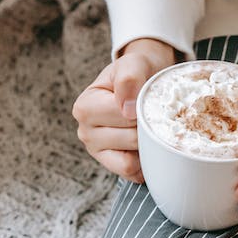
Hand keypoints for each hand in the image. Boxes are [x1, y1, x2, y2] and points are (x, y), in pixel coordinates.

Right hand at [72, 38, 175, 180]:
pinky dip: (145, 162)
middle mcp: (85, 132)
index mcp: (85, 107)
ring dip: (148, 145)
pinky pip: (133, 173)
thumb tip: (127, 108)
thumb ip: (129, 78)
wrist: (144, 79)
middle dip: (148, 126)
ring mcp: (97, 151)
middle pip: (130, 139)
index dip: (142, 107)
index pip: (122, 117)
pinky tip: (148, 144)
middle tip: (152, 111)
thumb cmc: (136, 72)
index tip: (146, 96)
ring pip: (131, 160)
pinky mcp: (112, 165)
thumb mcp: (133, 64)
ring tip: (150, 126)